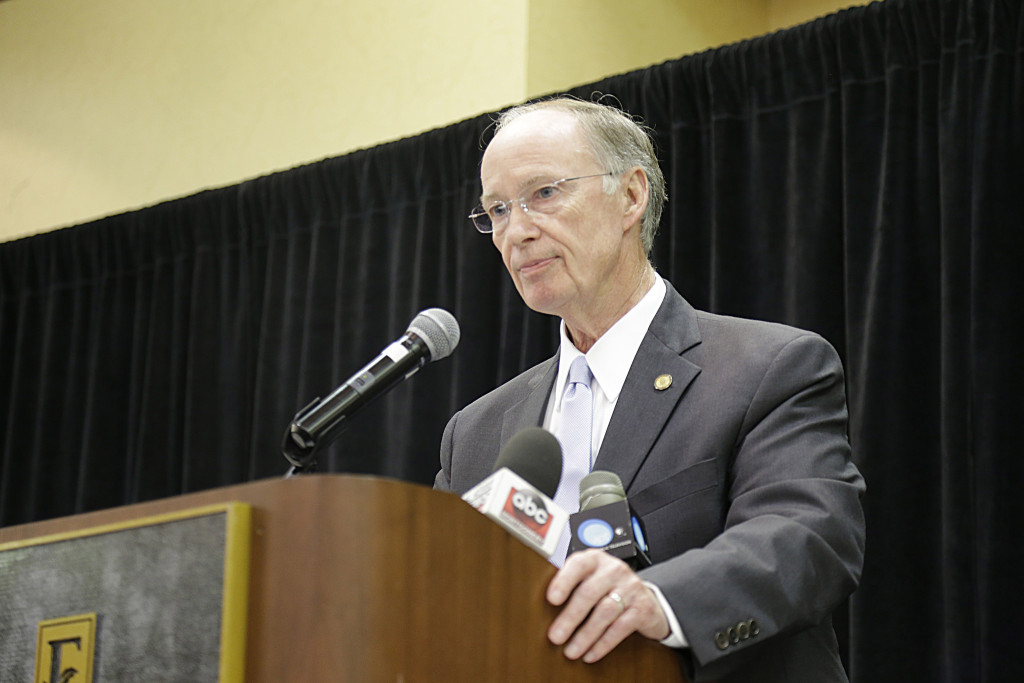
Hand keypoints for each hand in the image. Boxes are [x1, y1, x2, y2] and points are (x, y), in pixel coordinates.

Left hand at [546, 549, 669, 662]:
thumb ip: (570, 584)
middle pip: (589, 593)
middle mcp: (614, 570)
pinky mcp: (642, 608)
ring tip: (570, 651)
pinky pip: (620, 628)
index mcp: (596, 560)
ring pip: (605, 612)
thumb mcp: (590, 578)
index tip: (551, 599)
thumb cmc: (607, 589)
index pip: (579, 564)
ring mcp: (631, 588)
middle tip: (555, 637)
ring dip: (585, 635)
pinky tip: (590, 654)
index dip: (564, 581)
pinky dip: (603, 644)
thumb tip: (538, 605)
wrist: (644, 598)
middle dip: (570, 618)